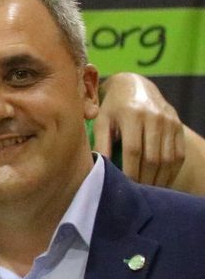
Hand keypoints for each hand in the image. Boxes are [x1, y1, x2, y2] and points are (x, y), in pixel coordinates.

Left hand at [95, 73, 183, 187]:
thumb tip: (98, 169)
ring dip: (159, 179)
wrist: (135, 86)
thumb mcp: (102, 120)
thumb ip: (100, 143)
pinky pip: (179, 154)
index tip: (125, 186)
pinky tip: (161, 181)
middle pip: (153, 157)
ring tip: (148, 191)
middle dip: (145, 178)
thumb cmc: (112, 107)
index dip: (130, 171)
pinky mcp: (178, 126)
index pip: (134, 150)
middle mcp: (155, 118)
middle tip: (136, 192)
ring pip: (168, 158)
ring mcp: (170, 122)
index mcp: (132, 115)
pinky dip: (171, 171)